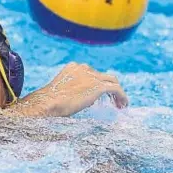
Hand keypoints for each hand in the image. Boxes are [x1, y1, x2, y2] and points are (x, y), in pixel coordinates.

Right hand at [5, 62, 127, 116]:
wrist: (50, 101)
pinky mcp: (99, 86)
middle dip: (107, 87)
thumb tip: (76, 99)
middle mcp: (83, 67)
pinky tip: (123, 105)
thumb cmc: (50, 101)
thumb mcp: (60, 90)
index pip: (90, 72)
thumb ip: (70, 89)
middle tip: (111, 100)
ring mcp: (92, 76)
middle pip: (102, 75)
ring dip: (118, 92)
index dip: (96, 83)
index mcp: (73, 67)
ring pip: (112, 81)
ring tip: (120, 104)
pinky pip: (116, 89)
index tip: (97, 96)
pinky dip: (122, 96)